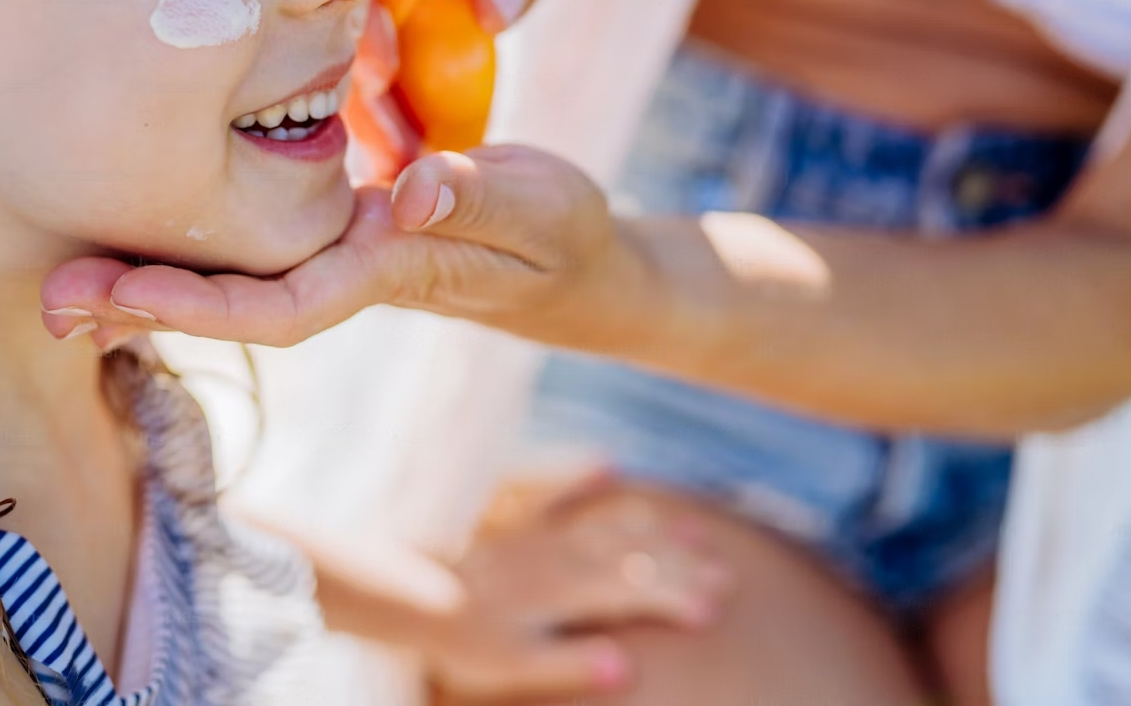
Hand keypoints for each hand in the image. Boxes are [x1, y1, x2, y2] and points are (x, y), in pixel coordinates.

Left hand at [40, 145, 630, 350]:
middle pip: (235, 307)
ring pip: (232, 283)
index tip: (129, 294)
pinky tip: (135, 240)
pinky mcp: (336, 233)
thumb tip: (412, 194)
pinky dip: (190, 252)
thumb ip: (480, 197)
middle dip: (147, 309)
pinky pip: (251, 253)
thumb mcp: (540, 208)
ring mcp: (338, 256)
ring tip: (64, 284)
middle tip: (56, 297)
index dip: (206, 307)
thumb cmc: (559, 236)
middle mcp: (349, 272)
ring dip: (151, 286)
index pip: (285, 306)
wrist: (571, 263)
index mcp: (389, 270)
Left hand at [420, 472, 735, 701]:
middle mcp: (562, 558)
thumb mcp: (516, 665)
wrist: (404, 593)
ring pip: (609, 526)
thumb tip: (630, 667)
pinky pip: (552, 492)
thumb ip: (573, 663)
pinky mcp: (513, 522)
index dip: (679, 598)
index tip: (715, 606)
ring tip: (695, 529)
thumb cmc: (460, 640)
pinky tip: (608, 463)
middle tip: (725, 569)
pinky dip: (580, 476)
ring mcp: (539, 536)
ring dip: (653, 527)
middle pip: (635, 557)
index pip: (639, 593)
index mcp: (568, 593)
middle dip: (683, 563)